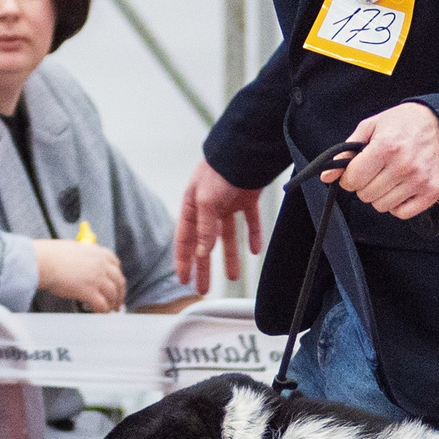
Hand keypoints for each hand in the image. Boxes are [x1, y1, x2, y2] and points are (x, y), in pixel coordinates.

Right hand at [33, 239, 126, 312]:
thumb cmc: (51, 255)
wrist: (42, 261)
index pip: (115, 264)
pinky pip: (102, 304)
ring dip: (113, 304)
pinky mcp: (89, 291)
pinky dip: (103, 311)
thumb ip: (83, 257)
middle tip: (118, 301)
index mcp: (97, 252)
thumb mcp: (73, 249)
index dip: (117, 275)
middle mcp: (101, 264)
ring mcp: (97, 278)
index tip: (116, 282)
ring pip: (113, 294)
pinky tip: (100, 314)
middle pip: (119, 281)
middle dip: (120, 293)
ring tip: (110, 310)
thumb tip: (82, 265)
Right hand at [174, 158, 264, 290]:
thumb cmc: (219, 171)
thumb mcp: (207, 201)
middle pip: (205, 243)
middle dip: (205, 267)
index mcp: (192, 207)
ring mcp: (227, 204)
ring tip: (234, 277)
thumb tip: (202, 252)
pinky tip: (254, 251)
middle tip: (203, 289)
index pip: (185, 240)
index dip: (184, 261)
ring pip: (228, 237)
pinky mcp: (246, 200)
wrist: (244, 150)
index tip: (184, 281)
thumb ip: (204, 228)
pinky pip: (249, 222)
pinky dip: (252, 236)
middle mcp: (208, 208)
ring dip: (230, 256)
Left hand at [328, 102, 438, 220]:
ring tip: (388, 178)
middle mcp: (404, 166)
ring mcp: (419, 181)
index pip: (353, 179)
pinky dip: (397, 205)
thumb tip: (327, 176)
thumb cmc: (404, 123)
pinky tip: (400, 188)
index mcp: (387, 147)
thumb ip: (346, 152)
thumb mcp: (370, 127)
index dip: (348, 178)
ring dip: (380, 195)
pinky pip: (402, 213)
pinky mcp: (431, 192)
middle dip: (364, 185)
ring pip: (382, 206)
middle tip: (374, 171)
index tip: (354, 172)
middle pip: (366, 195)